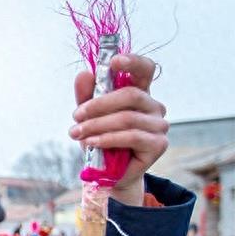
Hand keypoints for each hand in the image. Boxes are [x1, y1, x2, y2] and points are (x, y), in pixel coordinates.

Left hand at [70, 54, 168, 205]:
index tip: (112, 61)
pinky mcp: (158, 144)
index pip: (145, 69)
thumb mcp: (88, 117)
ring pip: (127, 117)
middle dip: (99, 104)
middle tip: (76, 115)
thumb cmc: (100, 141)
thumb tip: (84, 74)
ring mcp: (159, 125)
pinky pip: (132, 137)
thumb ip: (86, 96)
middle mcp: (154, 106)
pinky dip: (107, 138)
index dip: (132, 61)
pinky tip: (91, 142)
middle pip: (131, 94)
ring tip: (77, 133)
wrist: (106, 174)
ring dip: (97, 124)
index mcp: (140, 93)